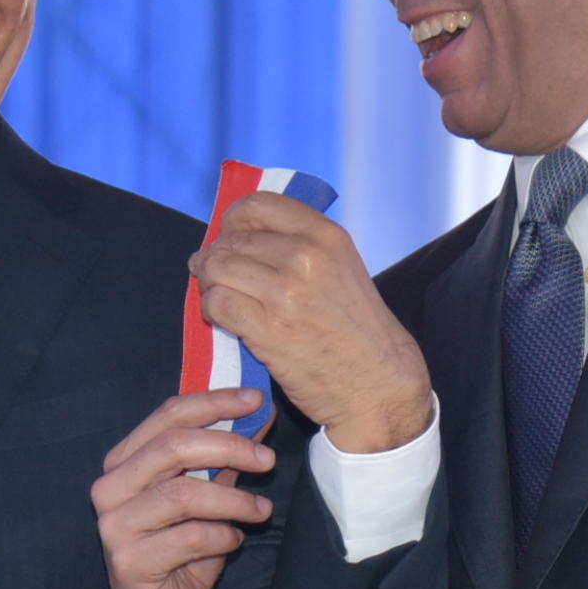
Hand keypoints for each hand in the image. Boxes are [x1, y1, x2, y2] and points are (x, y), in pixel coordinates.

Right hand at [96, 390, 275, 588]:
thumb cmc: (184, 554)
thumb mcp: (209, 499)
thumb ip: (225, 460)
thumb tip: (258, 415)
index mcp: (124, 463)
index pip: (168, 417)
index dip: (214, 403)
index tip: (256, 400)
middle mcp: (109, 488)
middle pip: (174, 447)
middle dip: (230, 447)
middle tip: (268, 460)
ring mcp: (114, 525)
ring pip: (184, 494)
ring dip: (234, 500)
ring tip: (260, 511)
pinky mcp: (127, 561)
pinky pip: (189, 537)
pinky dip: (223, 537)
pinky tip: (233, 542)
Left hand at [192, 196, 432, 455]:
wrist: (378, 383)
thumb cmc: (357, 329)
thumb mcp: (342, 267)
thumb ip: (300, 244)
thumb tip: (240, 234)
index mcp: (326, 235)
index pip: (256, 205)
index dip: (233, 222)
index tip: (231, 239)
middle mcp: (306, 257)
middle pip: (231, 240)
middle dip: (215, 257)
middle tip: (216, 276)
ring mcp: (286, 293)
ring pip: (217, 268)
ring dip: (209, 283)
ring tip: (219, 296)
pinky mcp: (269, 330)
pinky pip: (217, 303)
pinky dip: (212, 310)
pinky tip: (225, 319)